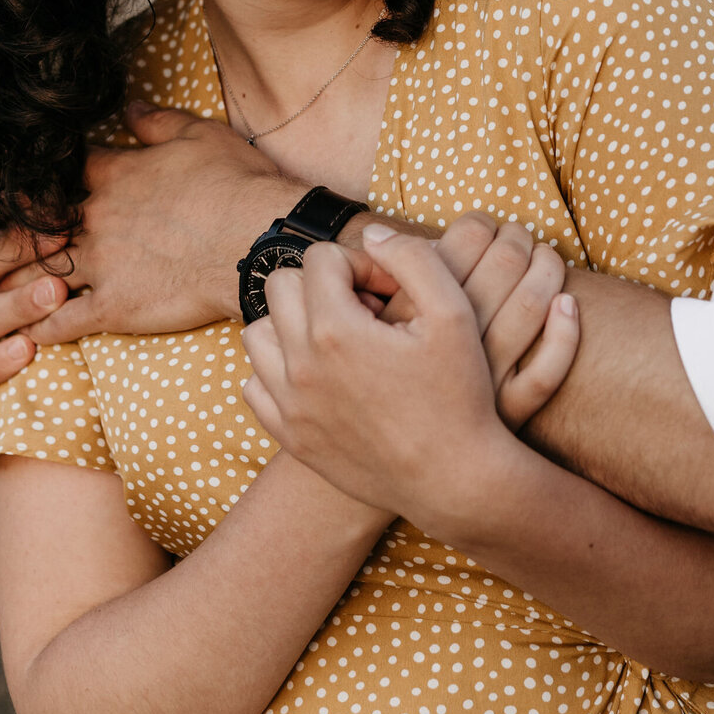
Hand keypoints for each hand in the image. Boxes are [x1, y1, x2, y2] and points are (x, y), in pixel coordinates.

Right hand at [0, 223, 70, 399]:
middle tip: (63, 242)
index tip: (60, 213)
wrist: (12, 334)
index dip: (19, 221)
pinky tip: (27, 350)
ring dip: (18, 306)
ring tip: (55, 294)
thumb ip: (27, 214)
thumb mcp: (21, 238)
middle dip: (18, 254)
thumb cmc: (25, 270)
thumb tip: (51, 187)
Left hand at [34, 104, 304, 343]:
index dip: (48, 177)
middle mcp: (99, 217)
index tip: (33, 187)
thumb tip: (127, 108)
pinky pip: (65, 320)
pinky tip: (26, 334)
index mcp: (117, 175)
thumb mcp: (199, 135)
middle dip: (11, 239)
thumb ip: (157, 122)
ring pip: (41, 274)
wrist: (254, 238)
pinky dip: (42, 328)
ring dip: (15, 285)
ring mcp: (102, 263)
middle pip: (38, 227)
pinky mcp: (114, 305)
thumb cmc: (235, 183)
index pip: (67, 171)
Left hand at [241, 227, 577, 524]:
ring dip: (293, 324)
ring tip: (339, 340)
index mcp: (335, 330)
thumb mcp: (453, 312)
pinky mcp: (289, 436)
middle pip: (281, 287)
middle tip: (366, 312)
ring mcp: (289, 404)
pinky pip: (255, 384)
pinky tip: (322, 377)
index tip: (390, 292)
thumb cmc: (459, 394)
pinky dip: (279, 371)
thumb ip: (412, 257)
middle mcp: (299, 365)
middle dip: (322, 286)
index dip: (359, 264)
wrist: (454, 480)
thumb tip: (373, 233)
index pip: (321, 259)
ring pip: (258, 333)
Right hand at [372, 213, 579, 427]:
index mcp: (415, 310)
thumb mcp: (359, 328)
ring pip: (531, 305)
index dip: (481, 222)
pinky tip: (566, 305)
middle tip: (516, 236)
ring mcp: (485, 378)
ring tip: (544, 257)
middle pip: (505, 262)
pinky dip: (564, 332)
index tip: (484, 226)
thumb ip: (373, 279)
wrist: (386, 462)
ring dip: (547, 267)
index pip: (468, 237)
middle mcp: (453, 340)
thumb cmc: (368, 385)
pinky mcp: (508, 413)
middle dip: (517, 237)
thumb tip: (383, 234)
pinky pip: (548, 370)